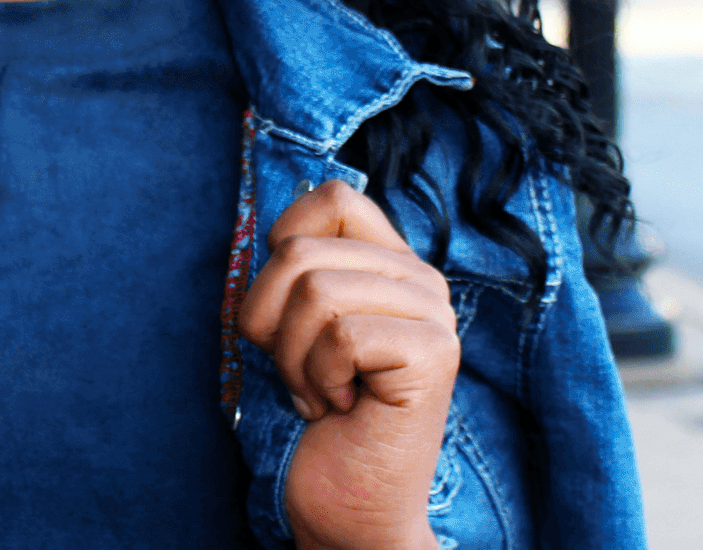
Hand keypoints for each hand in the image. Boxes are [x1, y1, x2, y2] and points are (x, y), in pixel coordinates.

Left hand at [238, 181, 458, 549]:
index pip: (332, 198)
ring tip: (319, 392)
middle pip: (301, 252)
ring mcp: (433, 313)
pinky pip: (340, 335)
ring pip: (316, 290)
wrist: (348, 504)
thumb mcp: (289, 328)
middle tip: (298, 372)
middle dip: (268, 322)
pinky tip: (339, 407)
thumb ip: (293, 274)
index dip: (283, 245)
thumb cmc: (313, 418)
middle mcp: (419, 278)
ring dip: (292, 358)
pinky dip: (319, 379)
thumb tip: (271, 234)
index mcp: (388, 263)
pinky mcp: (433, 352)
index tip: (286, 311)